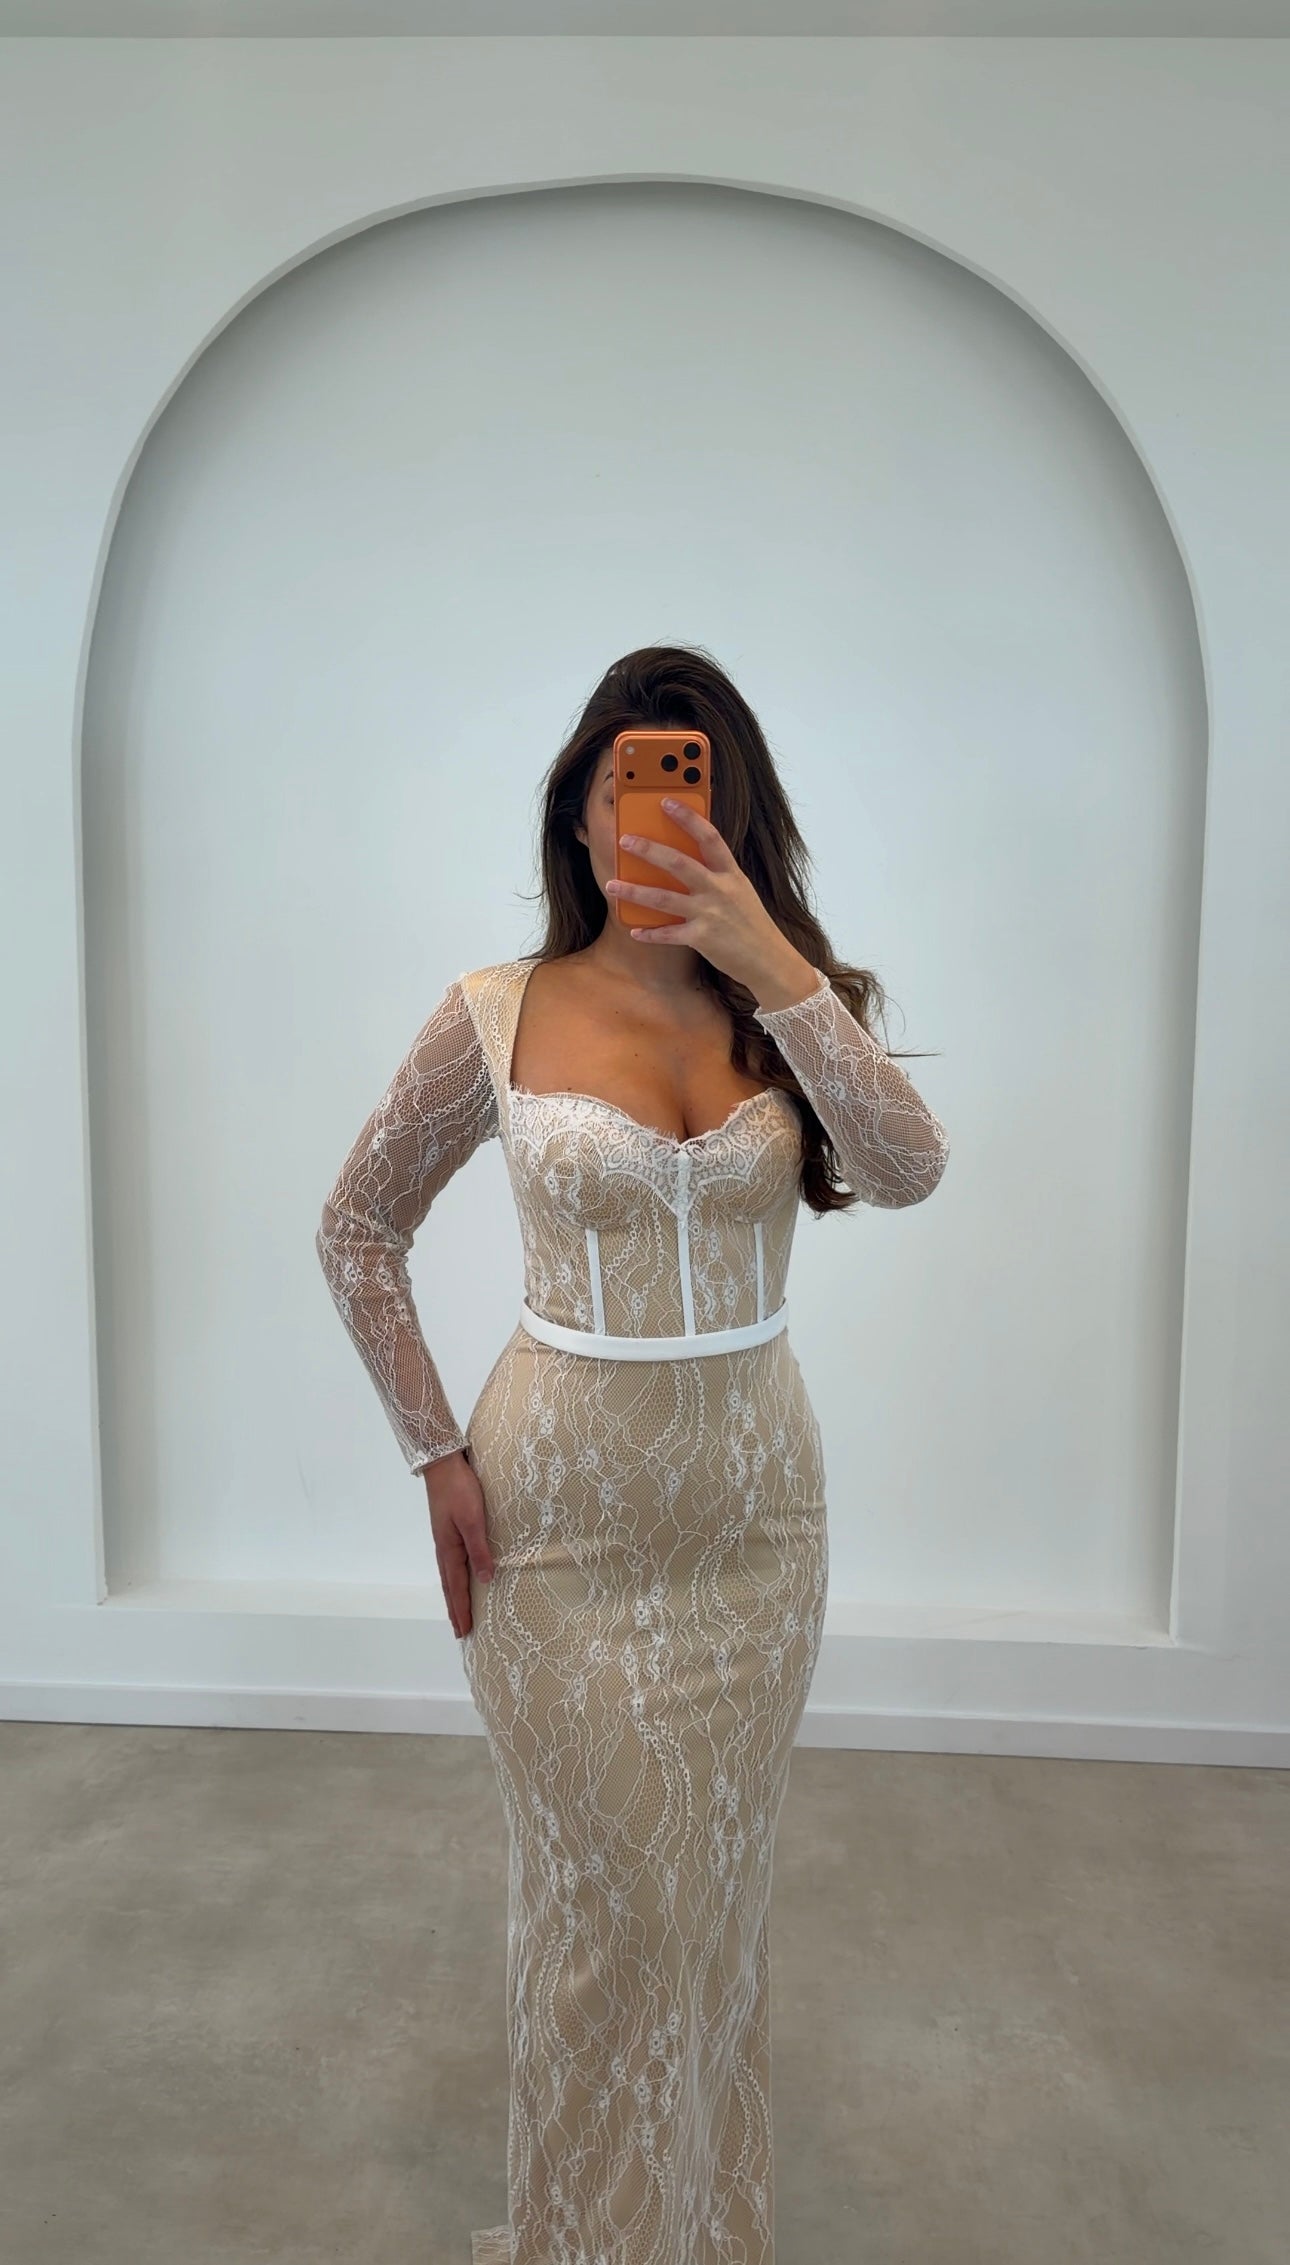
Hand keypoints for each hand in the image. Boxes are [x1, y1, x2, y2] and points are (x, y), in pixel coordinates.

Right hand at [423, 1449, 494, 1637]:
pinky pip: (451, 1563)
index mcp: (449, 1549)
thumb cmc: (460, 1490)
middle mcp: (444, 1548)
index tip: (464, 1631)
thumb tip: (486, 1579)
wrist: (443, 1465)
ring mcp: (444, 1539)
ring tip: (458, 1611)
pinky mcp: (448, 1530)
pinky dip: (454, 1578)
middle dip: (456, 1609)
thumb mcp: (473, 1520)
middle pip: (450, 1586)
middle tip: (460, 1631)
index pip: (456, 1587)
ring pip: (449, 1576)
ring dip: (454, 1596)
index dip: (461, 1610)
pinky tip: (460, 1576)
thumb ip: (479, 1549)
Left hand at [606, 799, 798, 992]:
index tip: (667, 802)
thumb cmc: (751, 923)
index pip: (709, 837)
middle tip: (625, 840)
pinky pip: (668, 934)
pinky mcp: (702, 939)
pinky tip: (634, 931)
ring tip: (611, 884)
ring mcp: (710, 914)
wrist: (768, 960)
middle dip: (649, 850)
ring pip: (664, 898)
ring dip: (634, 891)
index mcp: (731, 874)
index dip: (688, 818)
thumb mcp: (740, 891)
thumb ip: (717, 875)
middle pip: (679, 863)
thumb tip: (685, 859)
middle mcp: (720, 890)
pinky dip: (650, 933)